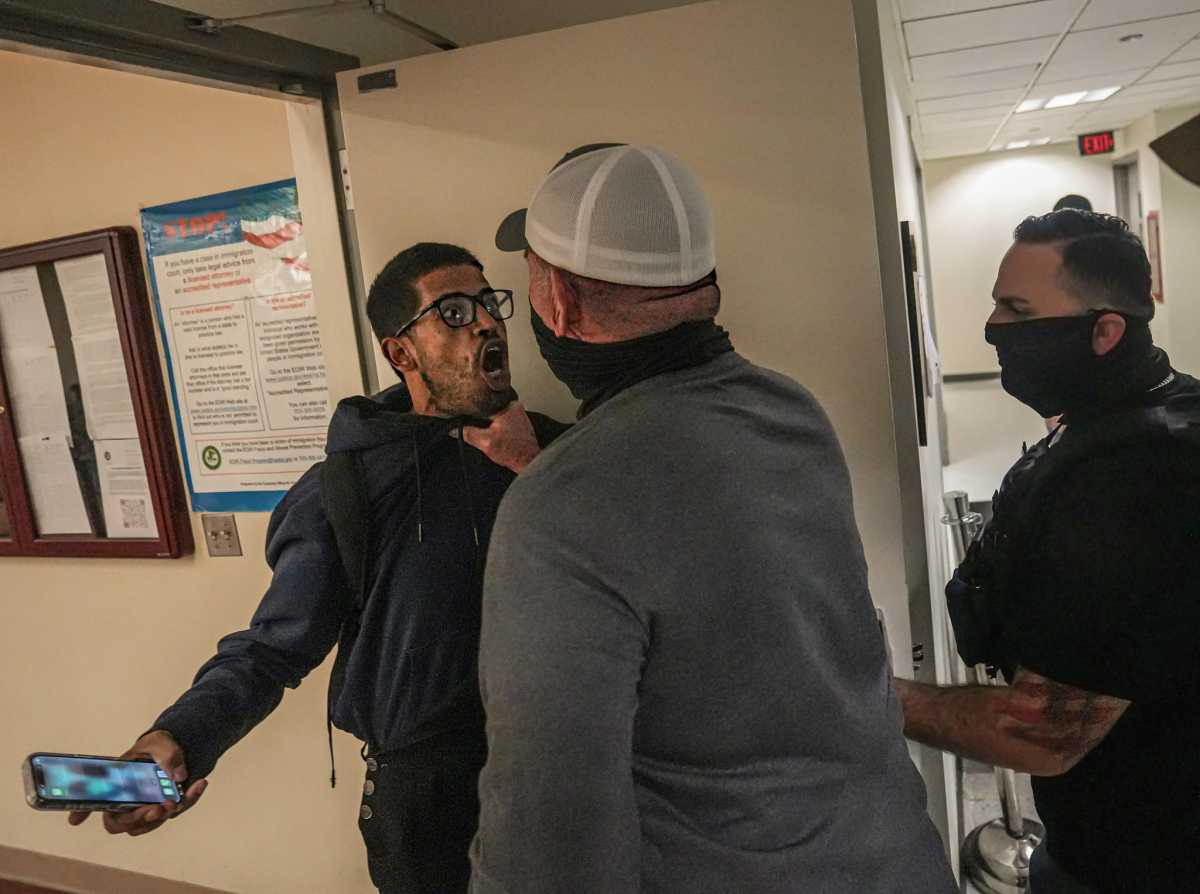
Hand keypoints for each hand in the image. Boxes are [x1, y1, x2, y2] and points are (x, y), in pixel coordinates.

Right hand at [67, 730, 207, 835]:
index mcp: (118, 782)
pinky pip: (175, 811)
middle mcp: (128, 799)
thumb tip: (178, 777)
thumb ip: (169, 756)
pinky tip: (200, 783)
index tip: (74, 820)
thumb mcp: (161, 743)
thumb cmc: (158, 745)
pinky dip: (189, 799)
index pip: (96, 800)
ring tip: (174, 801)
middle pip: (120, 824)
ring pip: (147, 824)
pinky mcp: (166, 807)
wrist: (180, 746)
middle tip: (155, 808)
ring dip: (162, 816)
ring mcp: (146, 805)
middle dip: (136, 820)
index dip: (82, 811)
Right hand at [458, 402, 539, 472]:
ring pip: (494, 413)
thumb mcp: (485, 443)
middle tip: (478, 429)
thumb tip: (454, 429)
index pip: (481, 404)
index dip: (470, 412)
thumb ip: (468, 433)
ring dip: (488, 421)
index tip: (463, 418)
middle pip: (487, 408)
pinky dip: (495, 424)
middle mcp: (514, 406)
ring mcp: (517, 412)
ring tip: (488, 433)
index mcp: (507, 406)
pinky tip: (494, 434)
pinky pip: (501, 418)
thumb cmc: (513, 452)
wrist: (528, 461)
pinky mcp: (518, 420)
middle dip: (480, 418)